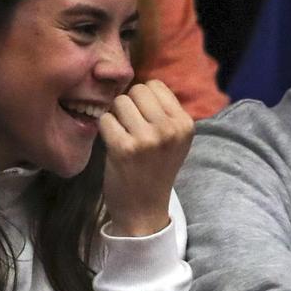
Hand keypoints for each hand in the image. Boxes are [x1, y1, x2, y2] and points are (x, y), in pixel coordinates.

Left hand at [100, 80, 193, 236]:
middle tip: (130, 128)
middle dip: (129, 106)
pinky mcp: (124, 148)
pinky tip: (113, 146)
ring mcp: (147, 138)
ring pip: (120, 102)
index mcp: (185, 123)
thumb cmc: (154, 170)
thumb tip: (139, 80)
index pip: (156, 85)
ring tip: (123, 137)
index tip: (143, 119)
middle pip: (137, 90)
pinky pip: (106, 119)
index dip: (143, 99)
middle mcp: (170, 129)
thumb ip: (163, 111)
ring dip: (116, 117)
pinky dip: (105, 130)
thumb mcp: (173, 139)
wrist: (144, 210)